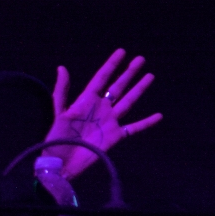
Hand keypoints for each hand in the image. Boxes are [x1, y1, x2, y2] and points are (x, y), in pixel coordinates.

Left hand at [44, 48, 162, 178]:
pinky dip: (146, 123)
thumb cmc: (55, 139)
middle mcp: (100, 108)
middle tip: (141, 59)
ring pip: (128, 102)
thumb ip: (61, 91)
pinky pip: (133, 128)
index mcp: (86, 101)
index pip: (101, 78)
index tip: (122, 51)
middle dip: (129, 73)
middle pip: (118, 87)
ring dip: (139, 89)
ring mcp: (109, 122)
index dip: (111, 65)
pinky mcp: (114, 137)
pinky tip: (159, 116)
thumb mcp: (58, 113)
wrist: (61, 164)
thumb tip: (62, 67)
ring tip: (150, 76)